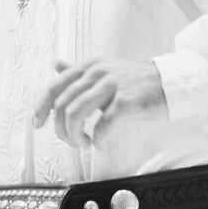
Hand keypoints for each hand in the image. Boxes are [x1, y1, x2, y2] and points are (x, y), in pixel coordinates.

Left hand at [33, 57, 166, 146]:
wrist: (169, 83)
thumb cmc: (135, 82)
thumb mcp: (104, 71)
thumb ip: (79, 72)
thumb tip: (55, 64)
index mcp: (89, 65)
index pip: (54, 86)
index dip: (41, 107)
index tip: (38, 125)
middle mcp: (97, 72)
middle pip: (62, 104)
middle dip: (61, 129)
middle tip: (71, 142)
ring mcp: (111, 85)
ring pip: (75, 113)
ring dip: (74, 135)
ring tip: (84, 144)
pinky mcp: (126, 101)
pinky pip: (101, 125)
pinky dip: (96, 139)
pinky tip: (99, 143)